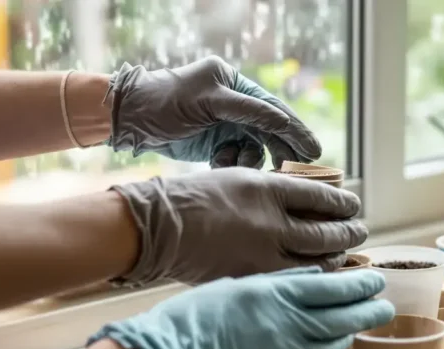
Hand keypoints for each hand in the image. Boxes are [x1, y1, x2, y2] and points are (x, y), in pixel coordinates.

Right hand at [89, 267, 394, 348]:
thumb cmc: (193, 317)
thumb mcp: (236, 285)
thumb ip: (275, 283)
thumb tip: (307, 278)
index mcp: (277, 294)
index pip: (332, 287)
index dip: (359, 284)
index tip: (375, 280)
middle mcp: (290, 324)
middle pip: (342, 317)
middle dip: (368, 309)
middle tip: (384, 305)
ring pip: (332, 344)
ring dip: (348, 333)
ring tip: (357, 326)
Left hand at [106, 56, 319, 167]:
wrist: (129, 119)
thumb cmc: (164, 101)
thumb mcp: (207, 101)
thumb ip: (247, 110)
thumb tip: (283, 121)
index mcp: (235, 85)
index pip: (273, 108)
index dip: (295, 129)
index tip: (314, 150)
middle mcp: (235, 104)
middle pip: (269, 130)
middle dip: (280, 149)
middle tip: (295, 168)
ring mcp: (226, 125)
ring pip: (254, 148)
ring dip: (249, 159)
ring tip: (237, 162)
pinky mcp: (215, 144)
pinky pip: (236, 159)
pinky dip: (232, 164)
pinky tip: (219, 162)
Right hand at [112, 167, 365, 285]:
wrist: (157, 228)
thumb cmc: (194, 198)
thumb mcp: (240, 178)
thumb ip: (277, 191)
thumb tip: (314, 202)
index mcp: (267, 190)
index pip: (322, 197)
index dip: (344, 204)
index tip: (353, 207)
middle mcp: (271, 223)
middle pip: (327, 232)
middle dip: (350, 233)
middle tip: (359, 232)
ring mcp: (262, 256)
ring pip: (318, 262)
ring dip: (338, 258)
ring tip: (344, 254)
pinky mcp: (252, 281)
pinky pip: (296, 283)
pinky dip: (315, 280)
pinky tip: (322, 277)